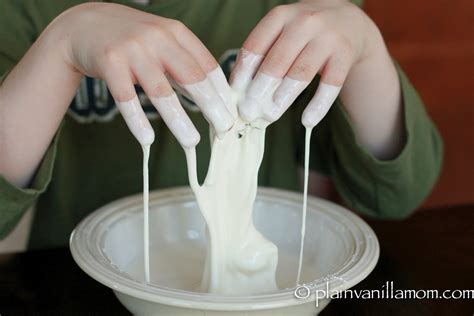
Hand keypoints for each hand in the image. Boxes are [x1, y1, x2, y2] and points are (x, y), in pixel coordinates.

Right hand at [57, 3, 235, 146]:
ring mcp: (132, 50)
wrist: (84, 24)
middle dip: (210, 105)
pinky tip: (148, 139)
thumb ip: (184, 65)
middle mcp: (157, 38)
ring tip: (192, 141)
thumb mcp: (162, 42)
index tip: (233, 113)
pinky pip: (126, 97)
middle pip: (190, 76)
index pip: (206, 64)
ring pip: (160, 91)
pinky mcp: (109, 63)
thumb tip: (214, 97)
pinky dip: (137, 120)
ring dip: (178, 120)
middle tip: (224, 129)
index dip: (221, 91)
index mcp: (175, 33)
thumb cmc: (132, 39)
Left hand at [230, 0, 378, 127]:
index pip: (255, 47)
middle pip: (276, 62)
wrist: (349, 21)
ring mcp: (327, 37)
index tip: (234, 97)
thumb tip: (238, 90)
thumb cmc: (304, 32)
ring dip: (283, 99)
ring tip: (270, 117)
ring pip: (301, 74)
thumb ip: (263, 54)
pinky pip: (330, 84)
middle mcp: (304, 22)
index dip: (242, 75)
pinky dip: (318, 105)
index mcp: (280, 16)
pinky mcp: (345, 54)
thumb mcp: (282, 32)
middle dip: (259, 91)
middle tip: (248, 113)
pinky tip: (307, 121)